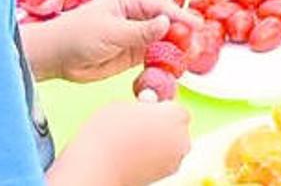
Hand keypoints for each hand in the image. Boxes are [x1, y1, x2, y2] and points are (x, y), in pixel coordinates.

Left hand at [34, 0, 201, 82]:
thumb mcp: (111, 31)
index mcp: (130, 1)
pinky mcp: (133, 54)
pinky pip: (155, 57)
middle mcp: (136, 16)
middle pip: (167, 23)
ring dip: (175, 50)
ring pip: (164, 41)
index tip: (198, 26)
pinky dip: (164, 63)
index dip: (181, 16)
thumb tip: (166, 22)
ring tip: (188, 60)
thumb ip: (140, 31)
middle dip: (182, 34)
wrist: (56, 57)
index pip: (162, 6)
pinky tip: (172, 69)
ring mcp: (136, 36)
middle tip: (197, 47)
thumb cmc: (77, 35)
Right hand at [50, 101, 190, 185]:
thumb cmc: (108, 132)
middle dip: (162, 125)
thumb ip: (142, 104)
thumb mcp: (124, 105)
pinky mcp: (166, 176)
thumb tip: (148, 105)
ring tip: (131, 143)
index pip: (176, 107)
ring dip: (157, 142)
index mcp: (175, 115)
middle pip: (177, 127)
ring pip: (169, 145)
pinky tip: (132, 157)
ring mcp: (176, 159)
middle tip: (138, 124)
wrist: (99, 165)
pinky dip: (152, 158)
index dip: (160, 107)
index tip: (145, 108)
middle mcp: (182, 138)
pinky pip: (162, 160)